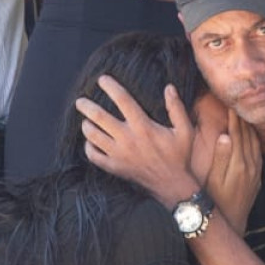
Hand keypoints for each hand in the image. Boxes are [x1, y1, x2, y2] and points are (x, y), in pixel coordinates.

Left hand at [76, 75, 199, 206]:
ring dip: (86, 126)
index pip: (123, 101)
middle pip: (100, 118)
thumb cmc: (179, 156)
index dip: (111, 87)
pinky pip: (94, 156)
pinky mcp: (115, 168)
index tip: (102, 79)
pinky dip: (88, 148)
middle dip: (87, 107)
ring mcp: (119, 155)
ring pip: (93, 137)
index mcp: (143, 127)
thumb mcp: (185, 131)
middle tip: (80, 101)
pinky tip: (90, 142)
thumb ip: (176, 108)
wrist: (172, 185)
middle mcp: (128, 139)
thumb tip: (169, 87)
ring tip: (85, 120)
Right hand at [206, 108, 262, 230]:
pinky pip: (259, 153)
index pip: (238, 134)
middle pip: (248, 136)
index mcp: (239, 163)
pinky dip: (255, 141)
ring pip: (255, 144)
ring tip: (244, 115)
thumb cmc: (215, 202)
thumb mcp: (212, 180)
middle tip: (238, 104)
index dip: (234, 118)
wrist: (230, 224)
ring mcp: (256, 172)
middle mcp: (251, 166)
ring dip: (250, 128)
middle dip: (243, 119)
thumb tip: (224, 135)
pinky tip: (251, 137)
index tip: (231, 104)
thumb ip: (220, 157)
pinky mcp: (257, 178)